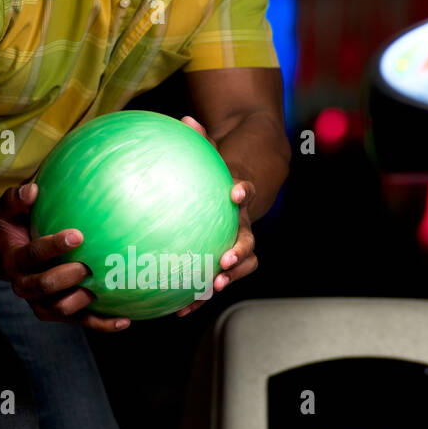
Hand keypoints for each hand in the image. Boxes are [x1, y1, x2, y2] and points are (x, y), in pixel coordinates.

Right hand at [0, 182, 130, 330]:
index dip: (53, 247)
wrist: (8, 255)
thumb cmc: (13, 225)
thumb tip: (33, 190)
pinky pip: (81, 321)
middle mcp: (24, 284)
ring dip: (83, 301)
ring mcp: (41, 301)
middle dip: (67, 276)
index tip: (78, 235)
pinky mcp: (58, 311)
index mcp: (13, 259)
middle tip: (89, 264)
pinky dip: (102, 323)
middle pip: (45, 286)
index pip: (32, 255)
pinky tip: (125, 320)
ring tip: (106, 288)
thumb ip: (16, 198)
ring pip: (61, 309)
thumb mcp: (6, 209)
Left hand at [174, 115, 257, 317]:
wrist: (240, 189)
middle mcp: (243, 223)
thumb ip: (199, 140)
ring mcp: (237, 245)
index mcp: (240, 195)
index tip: (236, 192)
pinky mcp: (225, 262)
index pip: (247, 190)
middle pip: (249, 240)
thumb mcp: (213, 153)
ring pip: (240, 266)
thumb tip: (184, 119)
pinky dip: (200, 296)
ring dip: (227, 279)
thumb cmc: (220, 170)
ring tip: (209, 290)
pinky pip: (216, 280)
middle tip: (224, 261)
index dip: (245, 191)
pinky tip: (178, 309)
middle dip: (238, 252)